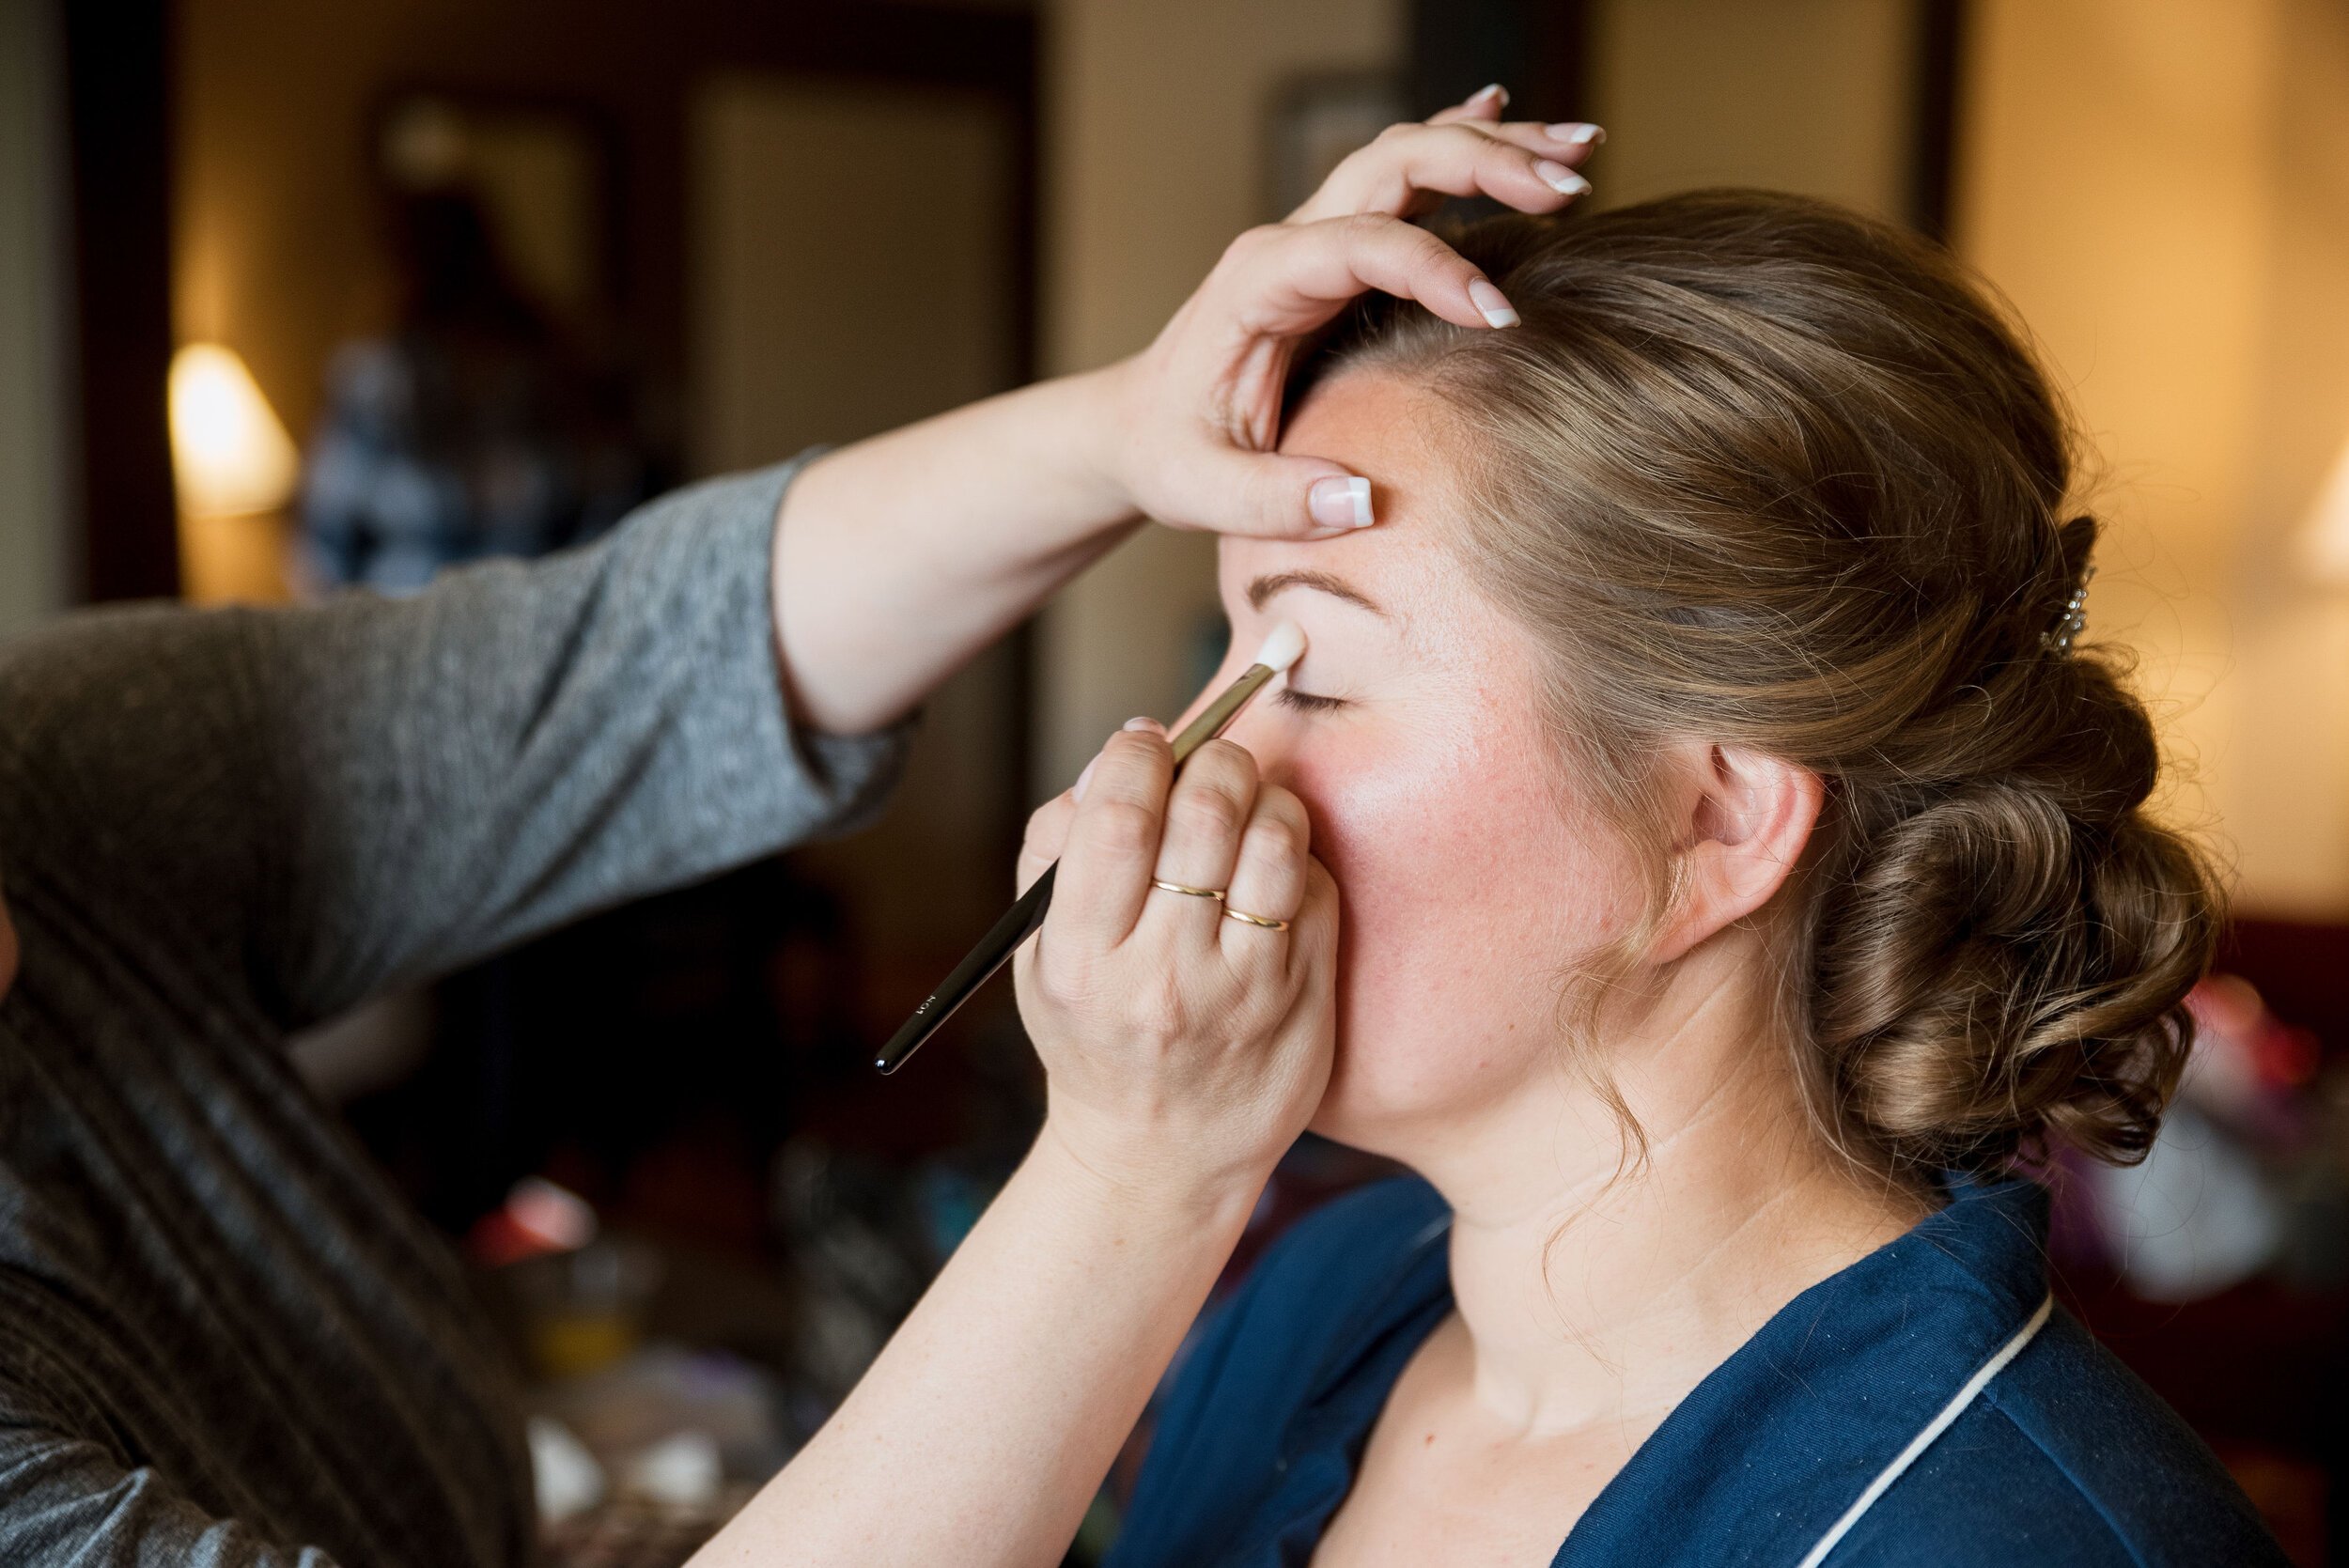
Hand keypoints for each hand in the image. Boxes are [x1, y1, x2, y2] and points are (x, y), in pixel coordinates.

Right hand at [1013, 722, 1338, 1207]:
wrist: (1158, 1160)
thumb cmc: (1094, 1035)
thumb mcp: (1038, 957)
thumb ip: (1056, 851)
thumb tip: (1115, 761)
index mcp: (1084, 958)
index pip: (1121, 818)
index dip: (1138, 753)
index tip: (1145, 743)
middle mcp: (1165, 975)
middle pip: (1206, 812)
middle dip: (1212, 758)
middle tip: (1207, 761)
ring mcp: (1245, 991)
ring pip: (1276, 840)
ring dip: (1264, 798)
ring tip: (1246, 807)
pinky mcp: (1305, 1001)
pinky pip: (1318, 887)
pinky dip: (1298, 855)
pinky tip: (1271, 870)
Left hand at [1097, 84, 1600, 538]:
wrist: (1136, 425)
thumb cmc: (1171, 453)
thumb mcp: (1205, 491)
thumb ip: (1276, 500)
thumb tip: (1364, 504)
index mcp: (1258, 282)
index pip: (1359, 245)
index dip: (1433, 268)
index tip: (1499, 316)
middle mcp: (1290, 243)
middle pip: (1395, 164)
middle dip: (1485, 164)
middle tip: (1569, 186)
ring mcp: (1318, 238)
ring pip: (1409, 157)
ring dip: (1494, 147)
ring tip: (1579, 152)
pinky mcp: (1340, 253)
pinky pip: (1405, 181)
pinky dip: (1462, 146)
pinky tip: (1511, 116)